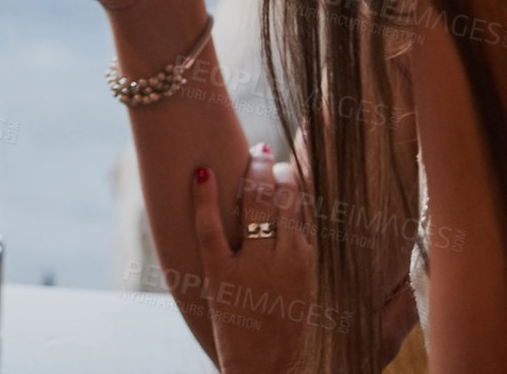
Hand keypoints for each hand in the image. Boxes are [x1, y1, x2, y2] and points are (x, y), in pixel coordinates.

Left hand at [192, 146, 318, 373]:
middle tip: (261, 155)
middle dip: (272, 169)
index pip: (303, 206)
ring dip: (251, 174)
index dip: (293, 180)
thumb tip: (296, 217)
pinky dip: (204, 198)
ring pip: (254, 204)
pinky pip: (210, 227)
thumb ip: (300, 250)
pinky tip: (201, 174)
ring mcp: (252, 263)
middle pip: (281, 196)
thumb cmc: (287, 329)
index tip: (284, 167)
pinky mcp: (221, 272)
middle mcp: (283, 255)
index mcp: (305, 258)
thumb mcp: (305, 286)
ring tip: (246, 158)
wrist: (268, 369)